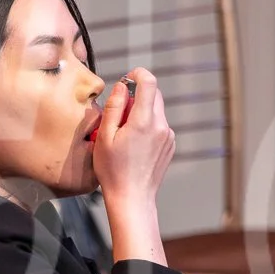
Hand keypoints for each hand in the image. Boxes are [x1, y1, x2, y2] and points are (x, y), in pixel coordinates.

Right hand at [93, 69, 172, 263]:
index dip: (137, 75)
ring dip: (141, 112)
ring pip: (156, 110)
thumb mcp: (105, 137)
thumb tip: (122, 87)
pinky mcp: (170, 145)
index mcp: (144, 121)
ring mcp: (168, 136)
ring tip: (124, 134)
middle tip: (119, 113)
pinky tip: (134, 144)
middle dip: (137, 95)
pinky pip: (159, 125)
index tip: (126, 80)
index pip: (149, 82)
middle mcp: (161, 126)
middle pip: (154, 94)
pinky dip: (147, 125)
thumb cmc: (114, 171)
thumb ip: (114, 107)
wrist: (132, 198)